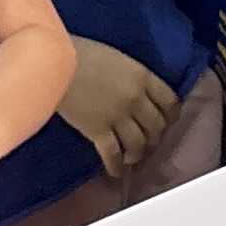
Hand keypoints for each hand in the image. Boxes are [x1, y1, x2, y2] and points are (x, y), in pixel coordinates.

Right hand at [57, 40, 178, 177]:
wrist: (55, 62)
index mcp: (142, 76)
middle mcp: (135, 98)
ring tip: (133, 158)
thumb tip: (135, 91)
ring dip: (138, 154)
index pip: (169, 101)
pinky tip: (115, 172)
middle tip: (149, 142)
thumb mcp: (117, 58)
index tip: (167, 121)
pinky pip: (113, 153)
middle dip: (155, 138)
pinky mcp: (97, 130)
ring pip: (139, 143)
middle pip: (157, 126)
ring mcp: (118, 116)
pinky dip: (116, 166)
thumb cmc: (81, 53)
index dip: (171, 116)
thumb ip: (131, 76)